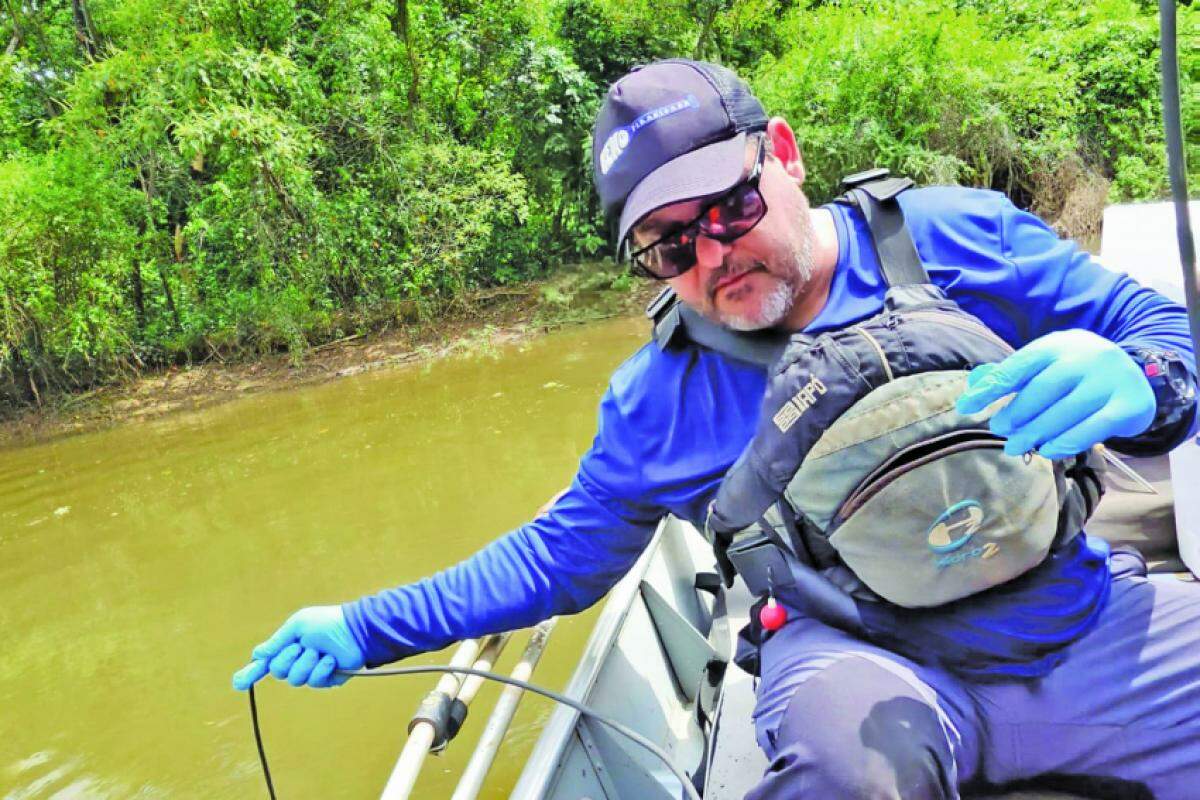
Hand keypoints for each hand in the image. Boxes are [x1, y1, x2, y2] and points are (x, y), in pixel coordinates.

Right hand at [232, 605, 364, 690]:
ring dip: (307, 663)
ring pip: (296, 679)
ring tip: (320, 651)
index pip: (265, 663)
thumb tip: (257, 653)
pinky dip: (322, 669)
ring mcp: (312, 671)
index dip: (251, 673)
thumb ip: (277, 641)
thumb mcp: (298, 625)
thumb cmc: (327, 622)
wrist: (356, 630)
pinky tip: (331, 659)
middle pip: (279, 671)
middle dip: (288, 659)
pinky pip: (315, 681)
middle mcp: (297, 660)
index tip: (238, 684)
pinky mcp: (327, 679)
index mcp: (288, 646)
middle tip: (302, 646)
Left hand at [955, 329, 1154, 459]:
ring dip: (1036, 433)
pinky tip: (1047, 451)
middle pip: (1042, 390)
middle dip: (1016, 414)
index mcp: (1058, 344)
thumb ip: (1013, 375)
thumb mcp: (1048, 364)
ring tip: (1015, 447)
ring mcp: (1110, 380)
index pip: (1018, 366)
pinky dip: (1065, 443)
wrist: (1135, 376)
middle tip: (999, 430)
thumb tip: (973, 390)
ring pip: (1065, 412)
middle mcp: (1086, 357)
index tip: (965, 407)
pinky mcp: (1128, 405)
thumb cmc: (1077, 373)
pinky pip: (1091, 429)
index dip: (990, 388)